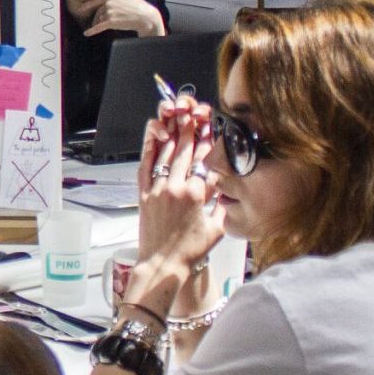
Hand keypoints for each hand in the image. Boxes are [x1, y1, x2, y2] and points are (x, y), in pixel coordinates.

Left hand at [85, 0, 166, 37]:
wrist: (146, 18)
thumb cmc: (139, 6)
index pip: (98, 2)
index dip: (92, 7)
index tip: (84, 9)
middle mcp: (108, 3)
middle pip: (98, 12)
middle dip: (97, 18)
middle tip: (95, 23)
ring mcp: (109, 12)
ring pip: (99, 20)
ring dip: (98, 24)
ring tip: (98, 28)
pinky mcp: (110, 22)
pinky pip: (98, 27)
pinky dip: (92, 31)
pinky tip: (86, 34)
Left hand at [128, 100, 224, 314]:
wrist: (162, 264)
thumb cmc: (191, 250)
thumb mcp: (217, 229)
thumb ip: (224, 208)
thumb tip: (230, 194)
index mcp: (197, 195)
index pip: (205, 160)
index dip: (208, 140)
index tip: (210, 125)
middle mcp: (176, 187)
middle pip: (185, 151)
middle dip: (190, 129)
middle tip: (193, 111)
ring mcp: (158, 189)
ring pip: (166, 154)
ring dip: (172, 133)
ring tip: (176, 115)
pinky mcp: (144, 194)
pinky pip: (145, 166)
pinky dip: (149, 148)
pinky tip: (153, 133)